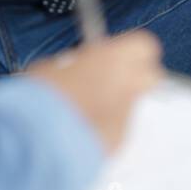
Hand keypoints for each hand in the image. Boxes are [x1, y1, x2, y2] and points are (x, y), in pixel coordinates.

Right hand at [25, 29, 162, 153]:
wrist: (42, 139)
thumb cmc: (43, 97)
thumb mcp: (52, 68)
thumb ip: (76, 66)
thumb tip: (76, 70)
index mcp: (115, 59)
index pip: (143, 46)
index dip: (127, 50)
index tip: (108, 53)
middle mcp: (129, 86)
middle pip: (148, 76)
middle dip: (131, 76)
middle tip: (104, 78)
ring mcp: (126, 117)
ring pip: (131, 104)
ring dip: (114, 103)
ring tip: (83, 109)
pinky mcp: (119, 143)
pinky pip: (117, 128)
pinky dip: (103, 127)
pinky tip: (79, 129)